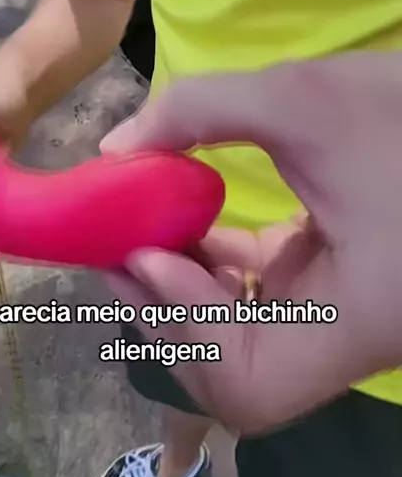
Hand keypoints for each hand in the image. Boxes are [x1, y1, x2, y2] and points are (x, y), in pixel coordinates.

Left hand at [102, 52, 401, 433]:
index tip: (145, 250)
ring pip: (245, 349)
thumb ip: (201, 110)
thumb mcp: (304, 97)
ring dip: (183, 299)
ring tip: (140, 238)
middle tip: (117, 254)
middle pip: (239, 379)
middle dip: (167, 318)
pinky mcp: (335, 292)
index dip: (188, 325)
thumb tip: (115, 145)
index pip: (253, 378)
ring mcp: (341, 320)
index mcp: (362, 321)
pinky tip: (194, 229)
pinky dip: (216, 277)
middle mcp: (351, 340)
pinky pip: (263, 308)